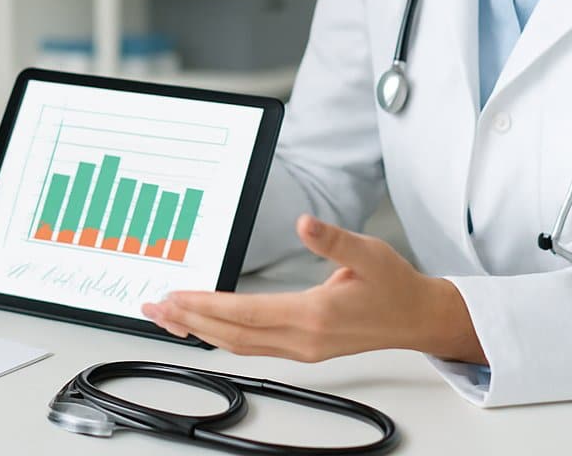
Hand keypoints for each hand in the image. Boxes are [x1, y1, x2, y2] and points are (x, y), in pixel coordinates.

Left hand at [141, 214, 485, 363]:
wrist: (417, 318)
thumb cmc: (394, 285)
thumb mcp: (368, 252)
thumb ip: (333, 239)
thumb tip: (305, 223)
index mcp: (313, 316)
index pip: (245, 313)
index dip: (206, 306)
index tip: (176, 296)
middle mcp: (302, 339)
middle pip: (233, 335)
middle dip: (189, 321)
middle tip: (154, 308)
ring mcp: (301, 348)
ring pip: (239, 345)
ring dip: (200, 332)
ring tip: (167, 319)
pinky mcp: (302, 348)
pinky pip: (252, 346)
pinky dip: (221, 337)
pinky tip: (203, 328)